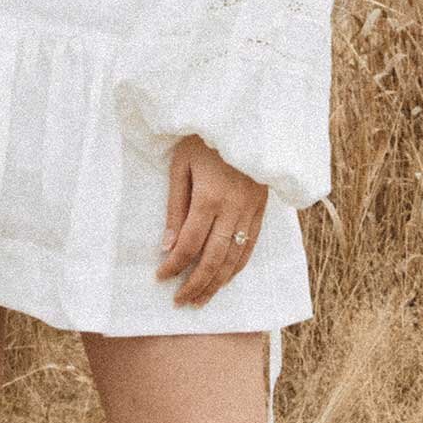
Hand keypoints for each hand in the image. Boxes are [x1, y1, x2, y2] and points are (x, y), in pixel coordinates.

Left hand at [156, 134, 266, 305]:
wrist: (244, 121)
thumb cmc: (203, 140)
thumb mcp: (180, 166)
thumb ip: (175, 207)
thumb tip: (167, 247)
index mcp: (209, 197)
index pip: (189, 244)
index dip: (174, 266)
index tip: (160, 277)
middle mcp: (233, 209)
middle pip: (214, 258)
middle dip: (196, 284)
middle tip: (181, 301)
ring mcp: (251, 210)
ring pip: (235, 257)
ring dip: (218, 282)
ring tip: (202, 299)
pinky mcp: (262, 209)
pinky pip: (251, 245)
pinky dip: (238, 266)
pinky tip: (225, 278)